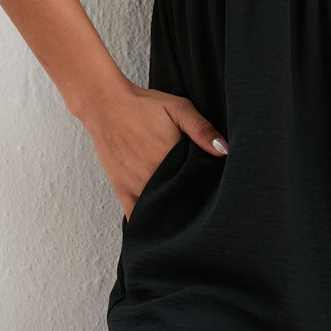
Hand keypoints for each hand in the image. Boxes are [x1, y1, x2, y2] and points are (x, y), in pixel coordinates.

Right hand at [78, 79, 228, 217]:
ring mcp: (136, 185)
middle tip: (200, 201)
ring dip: (171, 213)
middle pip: (180, 199)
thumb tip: (224, 150)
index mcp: (172, 158)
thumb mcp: (178, 108)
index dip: (207, 189)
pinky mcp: (122, 189)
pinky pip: (135, 215)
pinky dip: (147, 221)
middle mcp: (154, 176)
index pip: (196, 184)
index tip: (214, 191)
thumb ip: (201, 129)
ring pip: (159, 210)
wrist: (107, 105)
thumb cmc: (144, 105)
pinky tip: (157, 226)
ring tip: (182, 211)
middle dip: (191, 202)